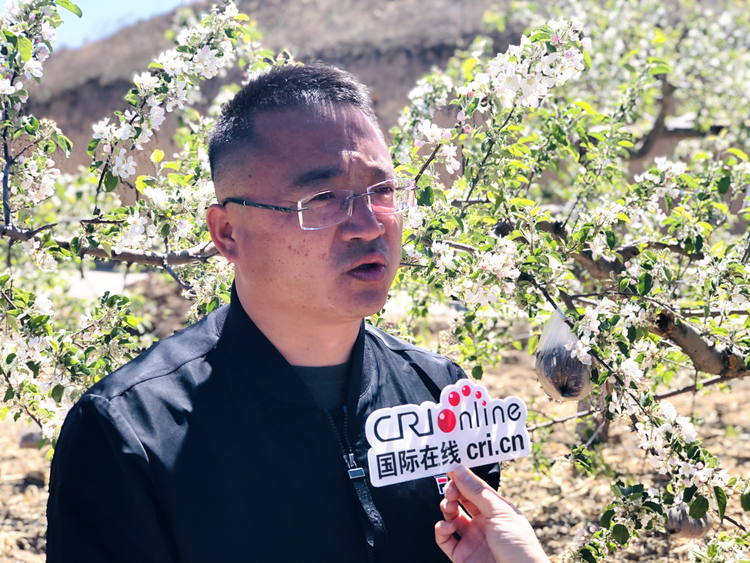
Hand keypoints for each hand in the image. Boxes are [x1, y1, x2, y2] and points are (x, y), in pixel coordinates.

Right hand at [434, 465, 549, 562]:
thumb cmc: (520, 547)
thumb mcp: (500, 513)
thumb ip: (477, 492)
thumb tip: (460, 469)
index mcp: (496, 509)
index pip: (476, 488)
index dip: (463, 477)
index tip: (451, 468)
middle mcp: (483, 522)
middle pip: (461, 500)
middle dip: (453, 492)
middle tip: (450, 491)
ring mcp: (472, 539)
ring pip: (451, 517)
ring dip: (446, 508)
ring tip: (450, 508)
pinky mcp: (461, 555)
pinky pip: (444, 539)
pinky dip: (441, 529)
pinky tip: (448, 526)